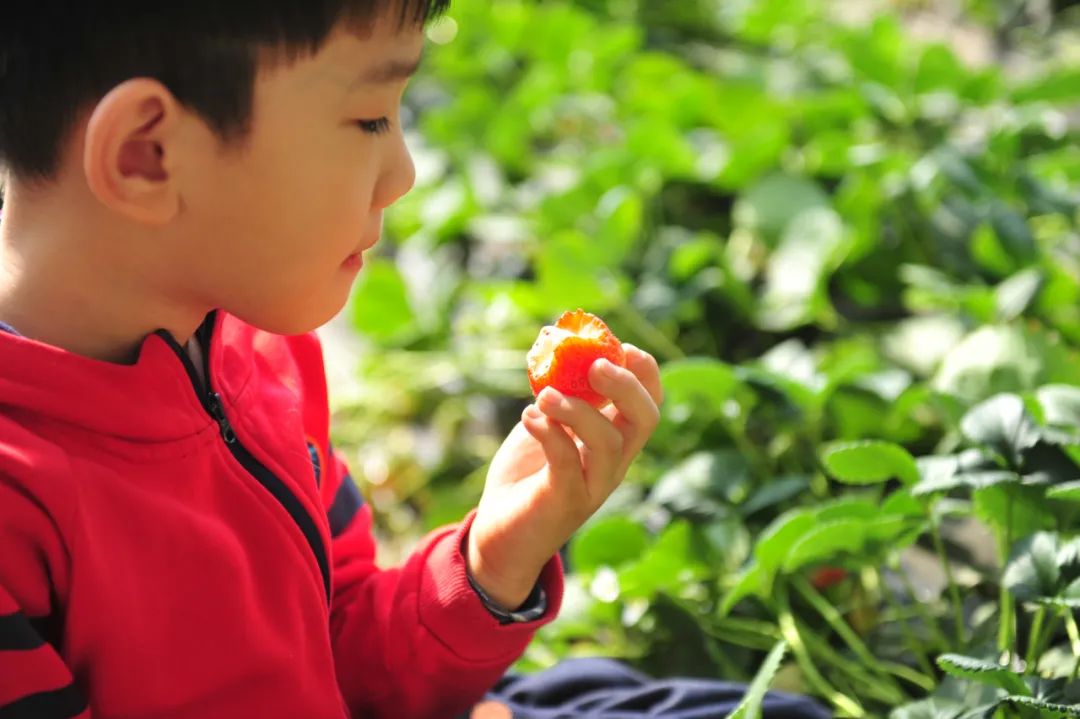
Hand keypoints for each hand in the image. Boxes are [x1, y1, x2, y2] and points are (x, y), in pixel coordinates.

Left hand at [466, 344, 662, 608]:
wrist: (499, 534)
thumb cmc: (526, 474)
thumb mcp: (546, 423)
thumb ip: (559, 392)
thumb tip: (556, 347)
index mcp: (616, 439)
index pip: (650, 402)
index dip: (643, 371)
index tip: (618, 345)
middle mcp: (614, 463)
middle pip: (645, 419)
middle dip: (626, 385)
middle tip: (594, 365)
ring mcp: (593, 485)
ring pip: (609, 443)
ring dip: (579, 410)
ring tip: (545, 395)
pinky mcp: (564, 502)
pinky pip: (568, 465)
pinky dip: (551, 434)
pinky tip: (530, 417)